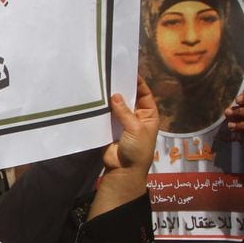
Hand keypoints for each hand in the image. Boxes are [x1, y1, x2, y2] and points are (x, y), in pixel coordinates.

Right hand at [90, 78, 158, 218]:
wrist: (124, 170)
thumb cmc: (137, 149)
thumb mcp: (135, 128)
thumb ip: (125, 112)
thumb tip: (115, 94)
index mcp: (148, 115)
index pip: (145, 94)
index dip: (138, 83)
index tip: (128, 72)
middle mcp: (136, 117)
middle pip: (130, 98)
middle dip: (122, 89)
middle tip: (112, 75)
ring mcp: (122, 122)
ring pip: (117, 106)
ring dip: (110, 98)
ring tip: (101, 84)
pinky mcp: (110, 128)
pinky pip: (106, 116)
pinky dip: (102, 109)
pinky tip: (95, 99)